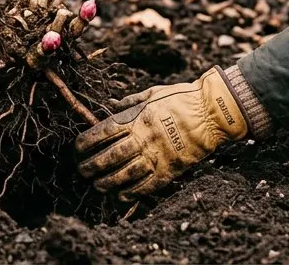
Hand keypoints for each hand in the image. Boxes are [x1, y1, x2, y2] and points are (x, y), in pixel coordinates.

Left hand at [75, 67, 248, 200]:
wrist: (211, 113)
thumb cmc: (181, 99)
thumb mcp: (152, 93)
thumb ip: (130, 102)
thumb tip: (111, 105)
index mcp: (136, 118)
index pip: (102, 133)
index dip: (85, 143)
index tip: (77, 149)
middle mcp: (142, 138)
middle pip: (109, 157)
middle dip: (91, 166)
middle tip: (82, 170)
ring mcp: (156, 156)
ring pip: (123, 175)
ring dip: (106, 182)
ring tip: (96, 185)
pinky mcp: (169, 171)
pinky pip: (145, 186)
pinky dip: (129, 193)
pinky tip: (119, 196)